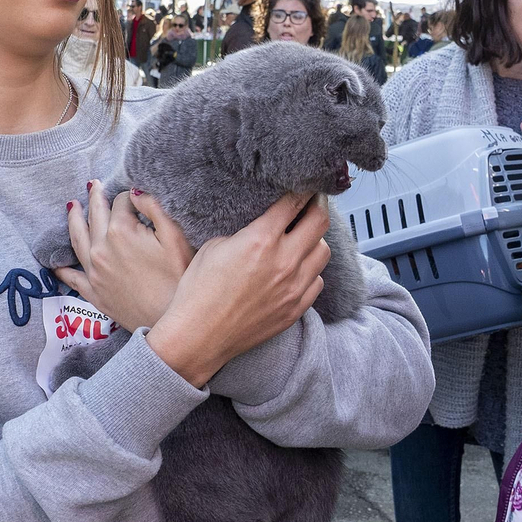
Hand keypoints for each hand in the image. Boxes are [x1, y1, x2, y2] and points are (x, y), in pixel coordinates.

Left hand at [53, 183, 194, 330]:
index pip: (121, 202)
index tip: (134, 197)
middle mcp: (101, 248)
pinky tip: (56, 262)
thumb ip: (155, 208)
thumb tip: (135, 191)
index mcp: (121, 231)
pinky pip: (71, 277)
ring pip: (77, 239)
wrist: (171, 321)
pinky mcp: (93, 292)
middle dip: (95, 198)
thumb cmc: (179, 279)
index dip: (129, 197)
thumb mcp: (175, 237)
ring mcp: (94, 271)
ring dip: (73, 220)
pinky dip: (62, 268)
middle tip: (92, 185)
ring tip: (71, 207)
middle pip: (94, 215)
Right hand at [147, 194, 331, 386]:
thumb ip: (246, 230)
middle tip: (310, 204)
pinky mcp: (296, 309)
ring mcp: (294, 287)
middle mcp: (284, 261)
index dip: (301, 189)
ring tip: (301, 239)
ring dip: (314, 240)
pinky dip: (310, 271)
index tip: (302, 185)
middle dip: (316, 206)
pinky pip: (317, 281)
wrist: (198, 337)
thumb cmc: (199, 291)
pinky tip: (295, 270)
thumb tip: (264, 224)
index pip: (294, 202)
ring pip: (324, 251)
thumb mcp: (215, 246)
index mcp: (260, 240)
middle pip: (320, 221)